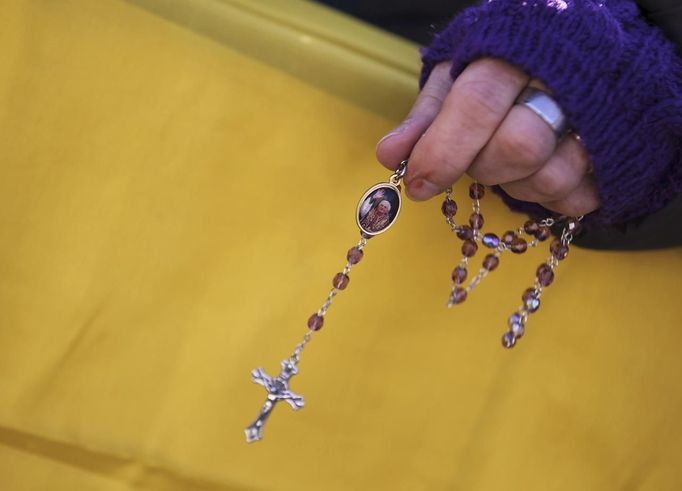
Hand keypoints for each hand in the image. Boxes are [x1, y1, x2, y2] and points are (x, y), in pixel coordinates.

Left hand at [375, 58, 599, 216]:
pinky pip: (577, 199)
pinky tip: (539, 171)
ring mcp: (599, 120)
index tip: (417, 183)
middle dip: (482, 167)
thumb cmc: (509, 66)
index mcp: (516, 51)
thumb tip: (389, 156)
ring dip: (516, 185)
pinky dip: (548, 198)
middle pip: (516, 148)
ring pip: (550, 177)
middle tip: (475, 158)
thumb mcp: (461, 74)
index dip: (443, 150)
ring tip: (510, 161)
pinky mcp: (619, 157)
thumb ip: (427, 114)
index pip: (477, 105)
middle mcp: (565, 82)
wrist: (583, 53)